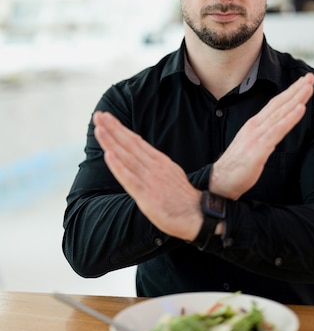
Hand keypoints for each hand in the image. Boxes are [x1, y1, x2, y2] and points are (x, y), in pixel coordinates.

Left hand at [93, 112, 202, 240]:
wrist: (198, 216)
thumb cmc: (183, 199)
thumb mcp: (171, 174)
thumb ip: (155, 166)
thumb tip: (142, 158)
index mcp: (159, 161)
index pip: (136, 141)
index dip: (120, 129)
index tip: (107, 117)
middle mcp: (154, 166)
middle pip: (130, 144)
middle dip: (113, 128)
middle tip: (98, 115)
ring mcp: (150, 180)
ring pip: (127, 157)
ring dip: (112, 142)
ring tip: (100, 128)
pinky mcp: (147, 195)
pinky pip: (130, 179)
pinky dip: (119, 166)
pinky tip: (109, 155)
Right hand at [209, 73, 313, 198]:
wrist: (220, 181)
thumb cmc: (237, 167)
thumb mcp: (253, 146)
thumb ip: (264, 137)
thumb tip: (276, 133)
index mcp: (254, 125)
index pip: (275, 104)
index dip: (289, 92)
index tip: (303, 83)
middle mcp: (255, 126)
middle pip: (279, 103)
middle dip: (296, 89)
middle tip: (310, 77)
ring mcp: (257, 135)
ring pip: (280, 113)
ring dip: (296, 98)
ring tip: (309, 87)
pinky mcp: (259, 147)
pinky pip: (277, 130)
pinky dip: (290, 118)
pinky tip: (300, 108)